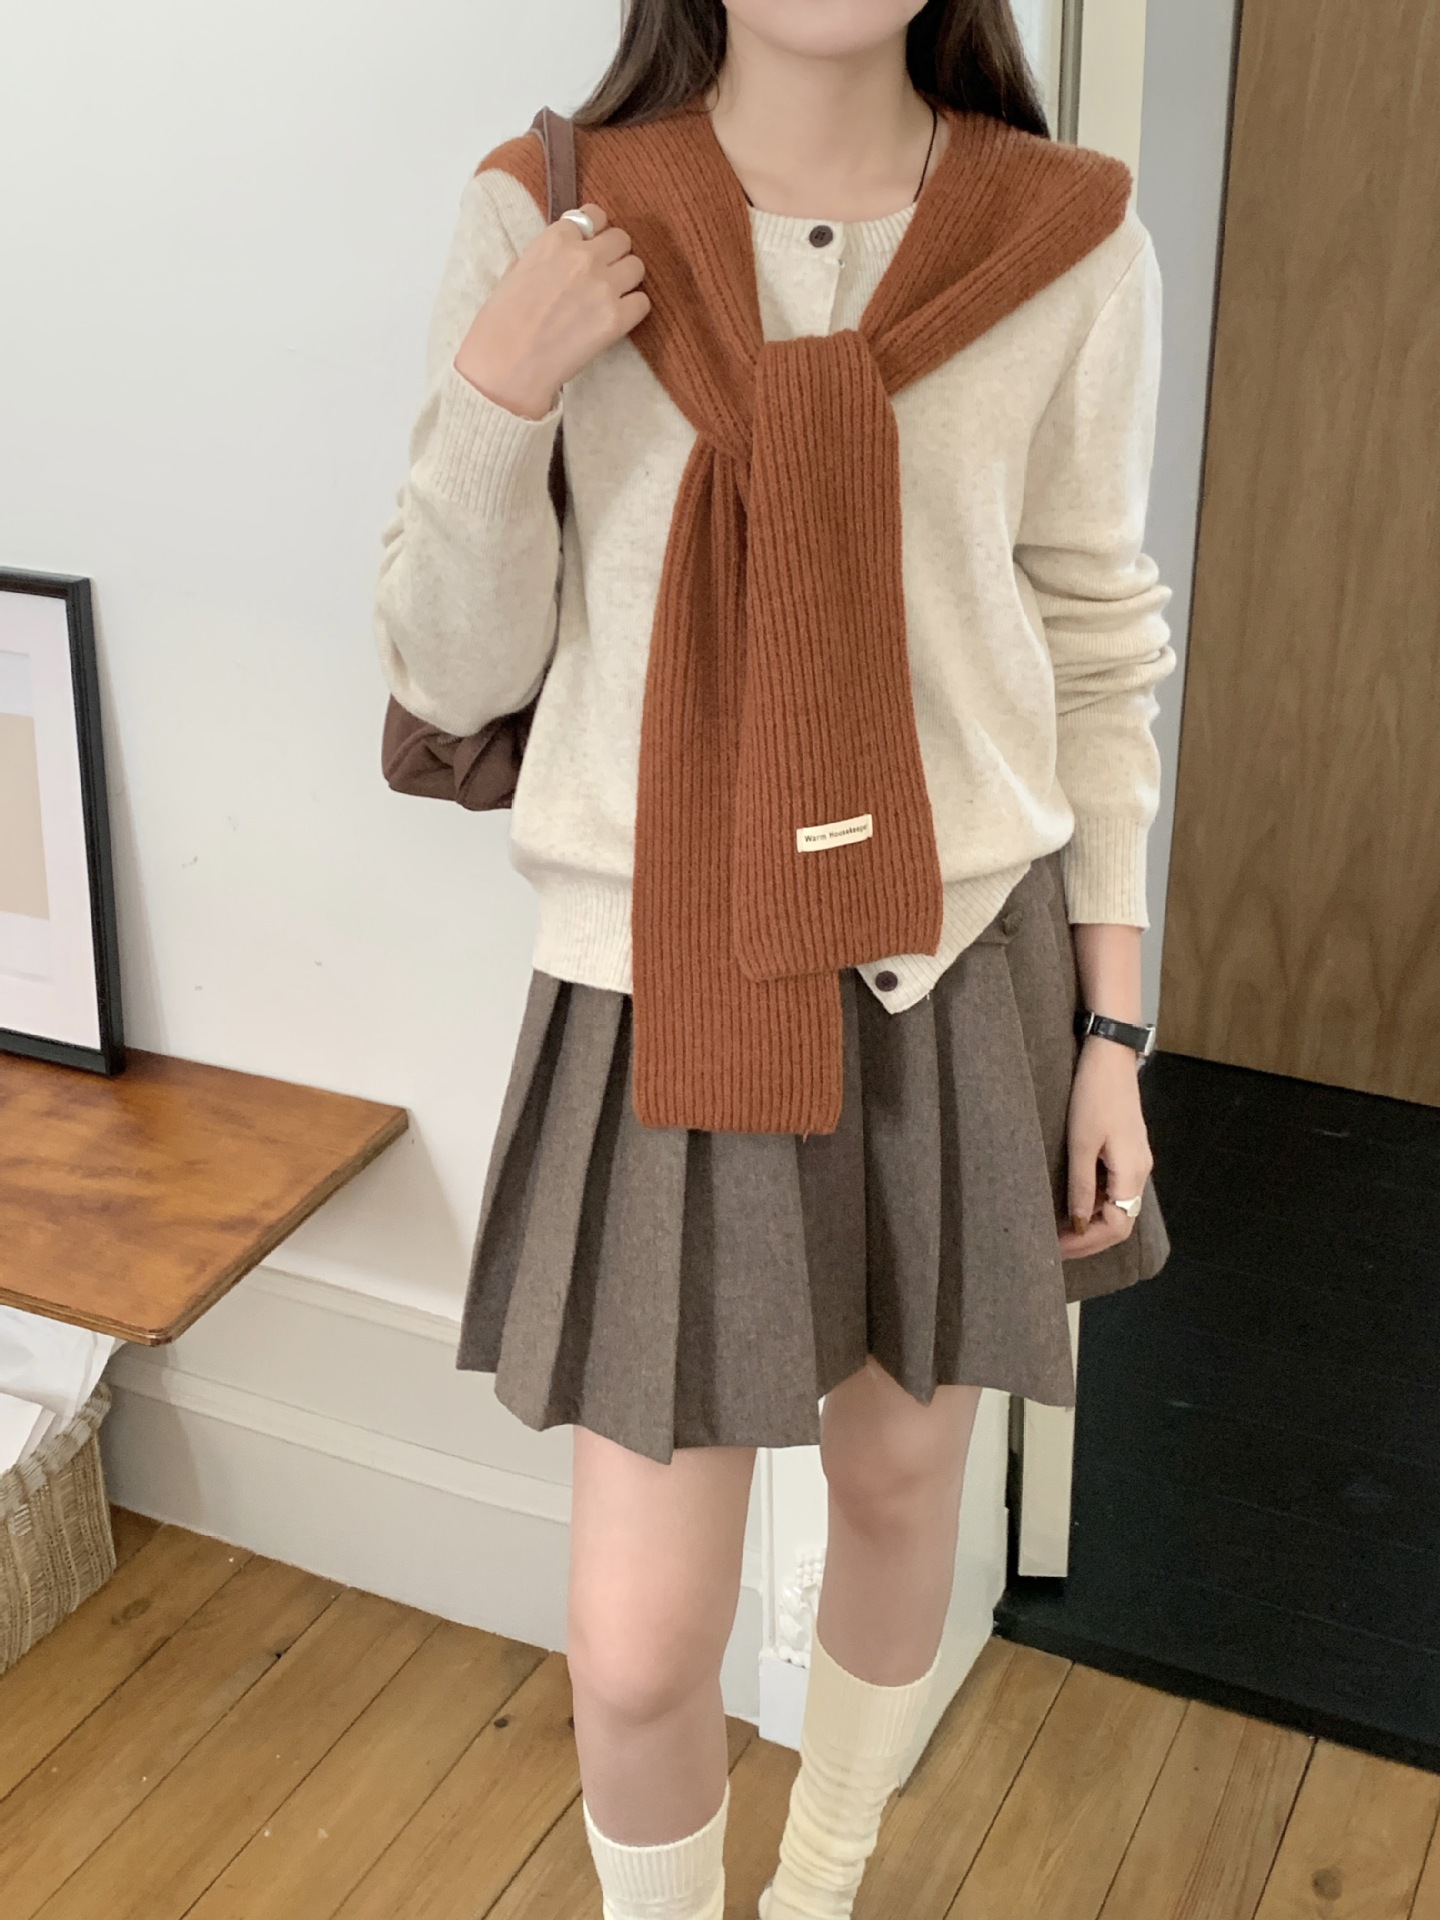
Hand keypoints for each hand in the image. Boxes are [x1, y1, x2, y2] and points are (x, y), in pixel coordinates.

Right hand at [453, 201, 649, 419]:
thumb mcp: (515, 272)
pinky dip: (632, 311)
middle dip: (614, 256)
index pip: (594, 216)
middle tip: (603, 276)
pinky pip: (642, 303)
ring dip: (627, 281)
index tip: (592, 247)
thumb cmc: (501, 323)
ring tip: (611, 299)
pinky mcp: (617, 318)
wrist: (507, 364)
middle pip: (621, 239)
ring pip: (637, 267)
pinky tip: (615, 320)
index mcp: (555, 239)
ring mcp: (603, 286)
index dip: (596, 233)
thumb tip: (558, 259)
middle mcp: (584, 256)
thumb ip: (544, 256)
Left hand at [1057, 1034, 1153, 1258]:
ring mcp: (1136, 1161)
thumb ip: (1081, 1186)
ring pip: (1118, 1206)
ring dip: (1091, 1222)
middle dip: (1089, 1239)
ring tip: (1060, 1230)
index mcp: (1132, 1172)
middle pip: (1120, 1221)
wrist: (1110, 1057)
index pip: (1117, 1227)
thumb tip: (1080, 1224)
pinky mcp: (1127, 1151)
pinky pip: (1115, 1189)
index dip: (1087, 1243)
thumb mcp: (1081, 1143)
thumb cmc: (1094, 1095)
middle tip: (1056, 1246)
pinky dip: (1095, 1203)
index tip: (1057, 1248)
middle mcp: (1140, 1172)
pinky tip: (1073, 1204)